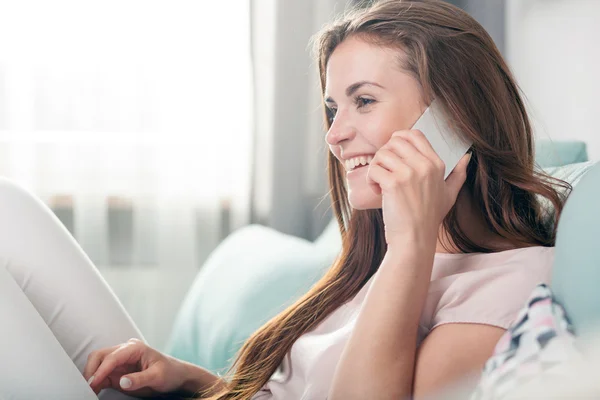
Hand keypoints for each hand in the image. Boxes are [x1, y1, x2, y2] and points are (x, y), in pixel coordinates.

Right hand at [83, 338, 186, 396]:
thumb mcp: (158, 376)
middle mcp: (125, 351)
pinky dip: (95, 383)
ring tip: (87, 391)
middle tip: (87, 387)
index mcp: (135, 348)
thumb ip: (140, 379)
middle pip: (100, 356)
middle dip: (91, 370)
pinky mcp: (118, 372)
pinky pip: (101, 376)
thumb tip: (122, 381)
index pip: (112, 357)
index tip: (93, 383)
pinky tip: (92, 391)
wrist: (176, 376)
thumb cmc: (170, 372)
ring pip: (97, 364)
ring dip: (91, 377)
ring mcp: (120, 362)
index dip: (101, 370)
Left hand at [366, 129, 470, 245]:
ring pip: (381, 154)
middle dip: (384, 154)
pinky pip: (374, 169)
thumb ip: (458, 174)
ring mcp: (408, 173)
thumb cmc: (428, 218)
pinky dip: (371, 179)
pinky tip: (377, 191)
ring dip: (376, 167)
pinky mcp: (393, 184)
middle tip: (384, 170)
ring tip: (380, 183)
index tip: (392, 152)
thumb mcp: (449, 195)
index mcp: (436, 164)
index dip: (398, 138)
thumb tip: (466, 157)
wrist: (414, 239)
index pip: (414, 134)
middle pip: (395, 141)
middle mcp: (424, 165)